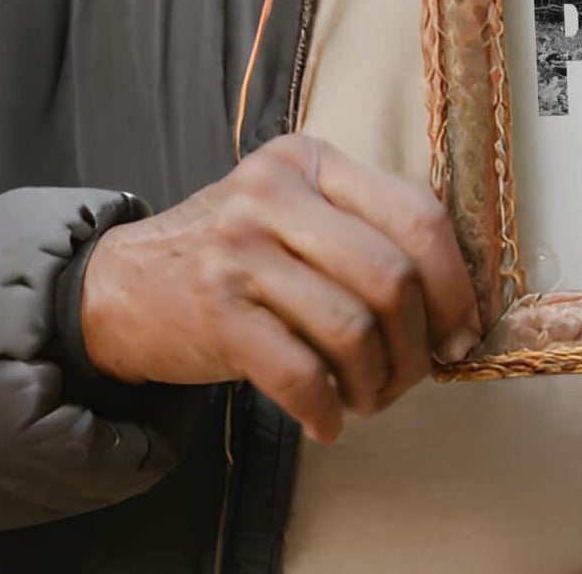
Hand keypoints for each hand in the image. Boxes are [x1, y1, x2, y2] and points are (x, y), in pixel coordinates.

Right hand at [79, 135, 481, 443]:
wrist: (120, 287)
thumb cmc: (232, 258)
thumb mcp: (291, 213)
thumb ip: (362, 236)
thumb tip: (454, 314)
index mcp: (309, 161)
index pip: (415, 215)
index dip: (454, 284)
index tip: (461, 333)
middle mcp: (275, 192)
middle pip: (391, 275)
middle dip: (414, 346)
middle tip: (405, 379)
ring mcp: (240, 248)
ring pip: (352, 326)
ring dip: (373, 384)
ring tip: (361, 399)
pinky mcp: (215, 310)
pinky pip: (300, 372)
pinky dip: (325, 409)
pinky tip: (325, 420)